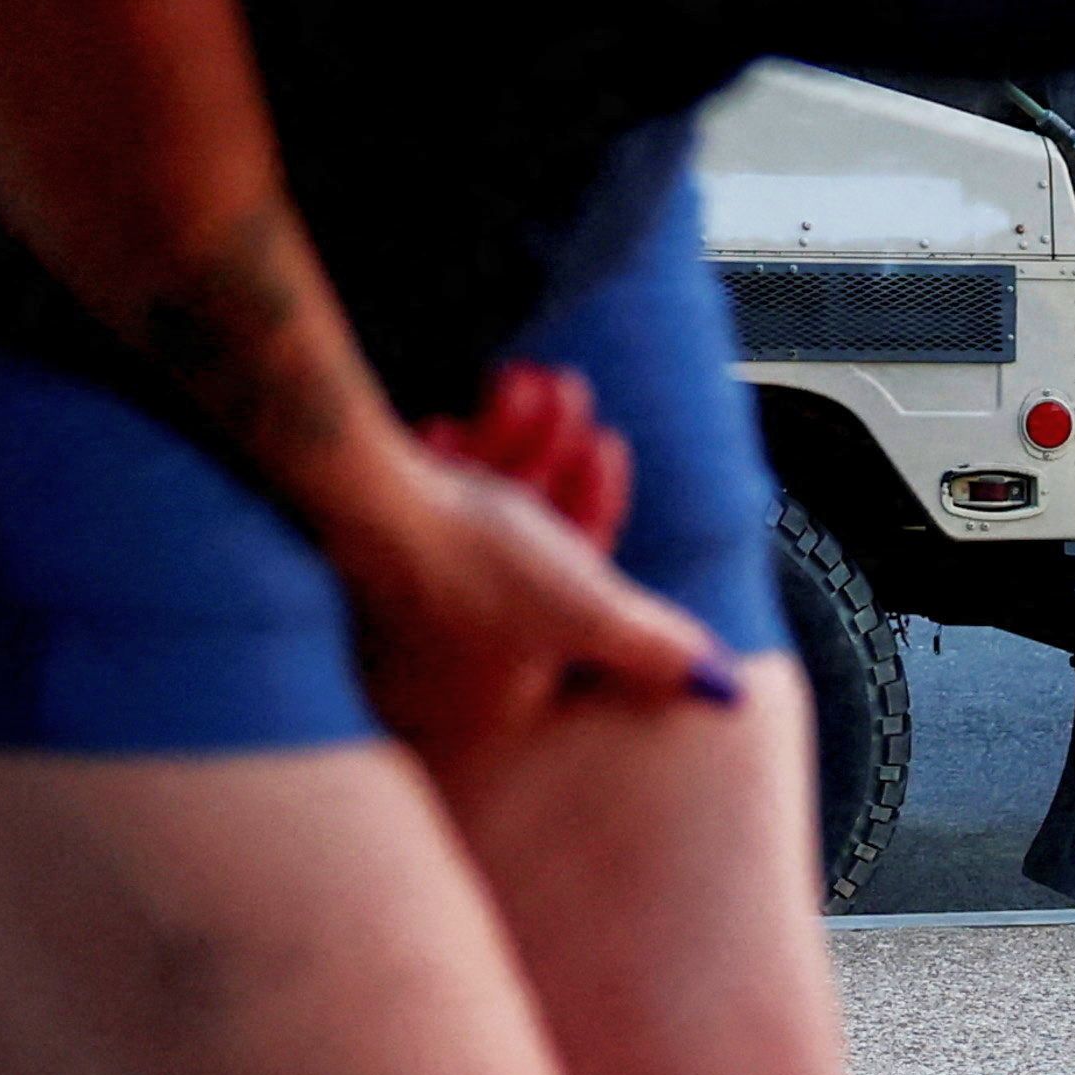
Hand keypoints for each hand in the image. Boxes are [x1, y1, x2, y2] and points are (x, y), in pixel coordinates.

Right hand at [329, 360, 740, 766]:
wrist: (350, 500)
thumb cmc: (467, 565)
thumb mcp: (595, 610)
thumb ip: (658, 649)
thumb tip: (723, 691)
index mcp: (494, 688)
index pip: (569, 607)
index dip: (597, 517)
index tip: (606, 447)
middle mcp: (442, 652)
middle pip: (527, 549)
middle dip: (558, 465)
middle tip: (569, 397)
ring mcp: (400, 603)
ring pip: (480, 513)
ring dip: (520, 441)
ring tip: (533, 382)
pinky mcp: (363, 551)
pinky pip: (428, 499)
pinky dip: (461, 448)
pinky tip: (473, 403)